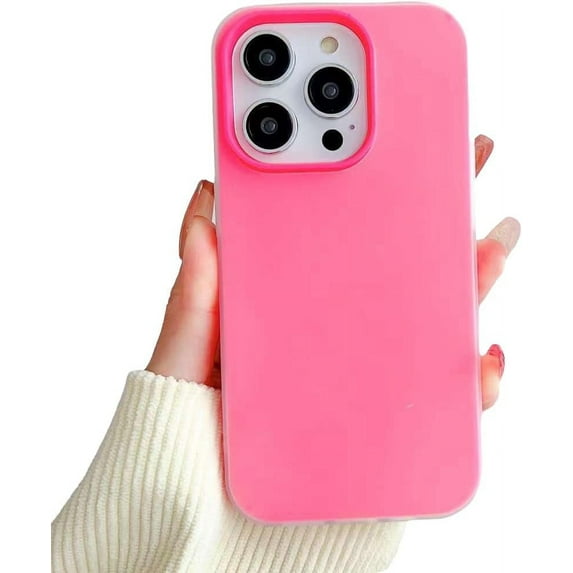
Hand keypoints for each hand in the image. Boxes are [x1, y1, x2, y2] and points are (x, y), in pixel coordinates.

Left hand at [147, 135, 520, 408]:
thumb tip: (204, 202)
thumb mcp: (187, 343)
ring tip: (492, 247)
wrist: (203, 486)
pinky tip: (483, 361)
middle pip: (400, 265)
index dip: (376, 187)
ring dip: (472, 281)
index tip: (407, 139)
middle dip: (442, 214)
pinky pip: (435, 393)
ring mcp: (362, 367)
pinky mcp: (381, 413)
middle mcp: (337, 326)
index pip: (342, 233)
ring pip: (431, 318)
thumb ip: (196, 287)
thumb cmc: (193, 411)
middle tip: (469, 162)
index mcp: (296, 297)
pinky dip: (471, 379)